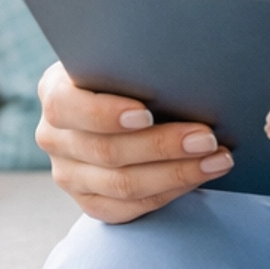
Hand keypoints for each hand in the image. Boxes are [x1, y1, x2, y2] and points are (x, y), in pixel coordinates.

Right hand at [36, 62, 233, 221]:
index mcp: (54, 91)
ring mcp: (67, 174)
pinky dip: (168, 194)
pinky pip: (127, 208)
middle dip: (162, 146)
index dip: (105, 113)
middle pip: (106, 151)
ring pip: (122, 185)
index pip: (67, 106)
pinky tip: (198, 178)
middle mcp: (53, 136)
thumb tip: (180, 68)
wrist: (121, 103)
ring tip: (216, 160)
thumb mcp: (122, 60)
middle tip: (207, 138)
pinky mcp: (88, 201)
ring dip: (176, 174)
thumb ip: (135, 64)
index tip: (146, 113)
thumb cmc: (130, 73)